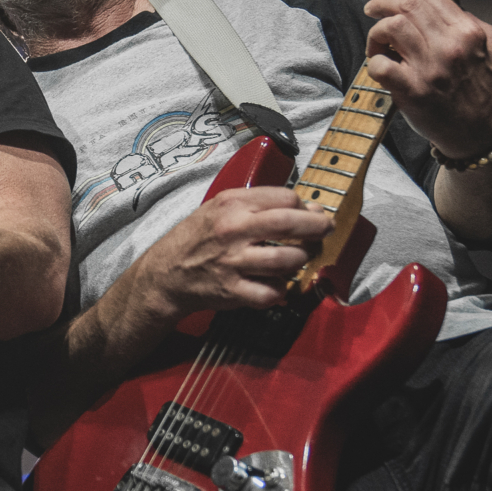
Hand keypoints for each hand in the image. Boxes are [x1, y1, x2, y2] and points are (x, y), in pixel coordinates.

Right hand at [127, 187, 331, 321]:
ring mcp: (233, 262)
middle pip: (290, 224)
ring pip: (287, 260)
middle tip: (325, 231)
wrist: (166, 273)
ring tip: (296, 259)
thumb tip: (308, 209)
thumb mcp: (221, 207)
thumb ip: (260, 204)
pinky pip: (271, 293)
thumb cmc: (197, 238)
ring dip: (300, 260)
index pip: (285, 198)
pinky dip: (280, 290)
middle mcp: (233, 230)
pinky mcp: (233, 290)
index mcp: (232, 204)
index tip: (309, 213)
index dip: (303, 206)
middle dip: (317, 228)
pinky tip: (275, 284)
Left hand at [364, 0, 491, 158]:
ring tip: (378, 47)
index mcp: (468, 32)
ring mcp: (431, 69)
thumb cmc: (482, 91)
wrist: (483, 133)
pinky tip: (380, 68)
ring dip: (376, 34)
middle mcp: (450, 46)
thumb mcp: (488, 47)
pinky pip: (381, 66)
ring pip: (391, 28)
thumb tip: (444, 5)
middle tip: (372, 12)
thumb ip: (469, 22)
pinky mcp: (413, 92)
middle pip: (407, 7)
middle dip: (383, 6)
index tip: (386, 4)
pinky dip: (374, 62)